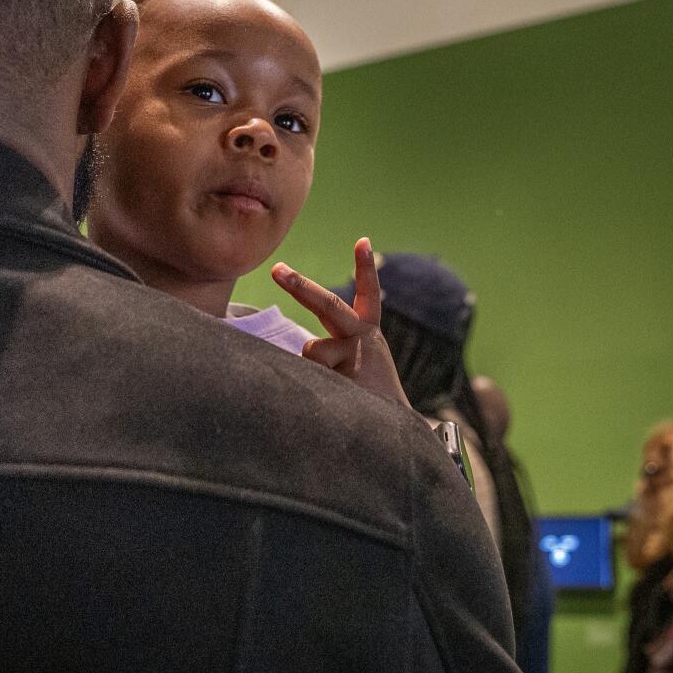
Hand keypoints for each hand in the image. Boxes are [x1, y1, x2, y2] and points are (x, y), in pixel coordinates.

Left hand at [272, 238, 409, 408]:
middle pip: (329, 305)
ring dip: (310, 366)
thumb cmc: (369, 394)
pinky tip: (327, 398)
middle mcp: (363, 340)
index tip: (362, 240)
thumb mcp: (356, 363)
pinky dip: (307, 386)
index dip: (365, 268)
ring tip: (329, 385)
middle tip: (277, 270)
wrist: (395, 431)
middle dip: (300, 286)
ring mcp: (355, 360)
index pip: (369, 293)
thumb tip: (299, 346)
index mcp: (368, 332)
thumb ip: (332, 348)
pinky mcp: (345, 381)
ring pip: (312, 351)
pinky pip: (309, 378)